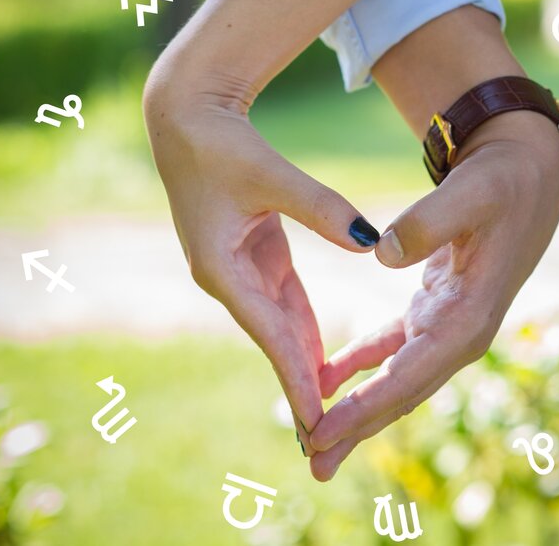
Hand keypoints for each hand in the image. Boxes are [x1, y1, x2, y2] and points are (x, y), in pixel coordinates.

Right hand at [143, 81, 379, 440]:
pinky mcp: (252, 255)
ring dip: (302, 364)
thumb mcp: (270, 174)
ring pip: (279, 326)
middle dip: (298, 386)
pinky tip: (323, 356)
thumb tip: (369, 242)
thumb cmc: (220, 145)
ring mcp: (239, 269)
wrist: (189, 120)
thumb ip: (319, 208)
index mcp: (221, 268)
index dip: (295, 375)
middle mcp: (227, 278)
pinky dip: (303, 329)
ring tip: (326, 410)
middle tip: (324, 437)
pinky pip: (284, 301)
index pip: (269, 333)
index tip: (317, 418)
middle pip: (273, 341)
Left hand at [308, 111, 558, 479]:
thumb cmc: (503, 185)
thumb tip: (380, 250)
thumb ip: (430, 221)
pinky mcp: (435, 311)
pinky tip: (330, 379)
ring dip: (357, 409)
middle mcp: (459, 334)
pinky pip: (391, 348)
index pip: (408, 376)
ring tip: (318, 442)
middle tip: (315, 465)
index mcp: (468, 318)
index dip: (364, 408)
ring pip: (395, 379)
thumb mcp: (471, 194)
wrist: (527, 179)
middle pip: (401, 394)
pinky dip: (360, 364)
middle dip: (357, 429)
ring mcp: (448, 326)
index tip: (322, 433)